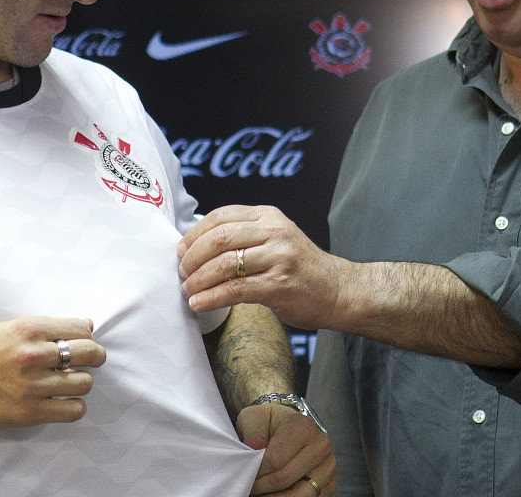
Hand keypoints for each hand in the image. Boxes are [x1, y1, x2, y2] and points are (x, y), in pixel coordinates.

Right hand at [0, 316, 105, 429]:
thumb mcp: (10, 329)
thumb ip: (47, 328)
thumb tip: (87, 325)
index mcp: (28, 329)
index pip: (80, 329)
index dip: (87, 336)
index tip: (85, 342)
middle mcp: (32, 355)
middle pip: (88, 353)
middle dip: (95, 356)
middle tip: (92, 360)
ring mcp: (32, 385)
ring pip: (84, 382)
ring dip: (82, 382)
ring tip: (70, 382)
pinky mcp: (30, 411)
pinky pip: (73, 409)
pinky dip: (75, 406)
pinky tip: (65, 401)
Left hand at [177, 205, 346, 329]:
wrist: (339, 290)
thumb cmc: (300, 267)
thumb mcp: (275, 238)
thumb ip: (244, 235)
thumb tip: (196, 247)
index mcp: (268, 216)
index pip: (220, 216)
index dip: (194, 234)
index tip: (181, 250)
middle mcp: (274, 232)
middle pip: (218, 238)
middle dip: (192, 257)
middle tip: (182, 272)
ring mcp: (278, 258)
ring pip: (224, 264)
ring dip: (198, 280)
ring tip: (187, 291)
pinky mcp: (279, 286)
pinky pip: (235, 290)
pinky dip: (211, 298)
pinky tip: (198, 304)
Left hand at [238, 402, 334, 495]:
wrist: (289, 425)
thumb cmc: (270, 422)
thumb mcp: (255, 417)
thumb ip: (252, 430)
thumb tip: (254, 445)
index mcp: (304, 427)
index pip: (274, 460)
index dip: (256, 470)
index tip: (246, 471)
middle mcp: (321, 446)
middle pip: (284, 479)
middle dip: (262, 486)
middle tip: (249, 484)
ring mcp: (328, 467)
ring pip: (298, 495)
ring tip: (260, 492)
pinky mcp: (329, 483)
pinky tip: (274, 493)